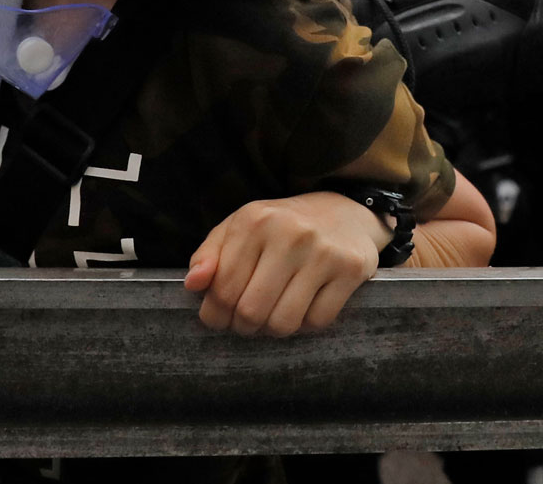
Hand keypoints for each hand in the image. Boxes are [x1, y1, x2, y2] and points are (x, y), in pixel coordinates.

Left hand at [184, 191, 389, 336]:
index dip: (214, 314)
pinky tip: (302, 307)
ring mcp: (322, 252)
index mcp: (254, 220)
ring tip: (272, 315)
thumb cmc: (282, 225)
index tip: (218, 318)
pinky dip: (305, 325)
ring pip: (284, 322)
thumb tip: (192, 285)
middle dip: (242, 326)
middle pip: (251, 311)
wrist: (343, 211)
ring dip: (273, 330)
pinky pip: (317, 321)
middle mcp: (288, 233)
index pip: (223, 288)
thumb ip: (209, 255)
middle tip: (245, 322)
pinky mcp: (350, 269)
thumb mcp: (240, 228)